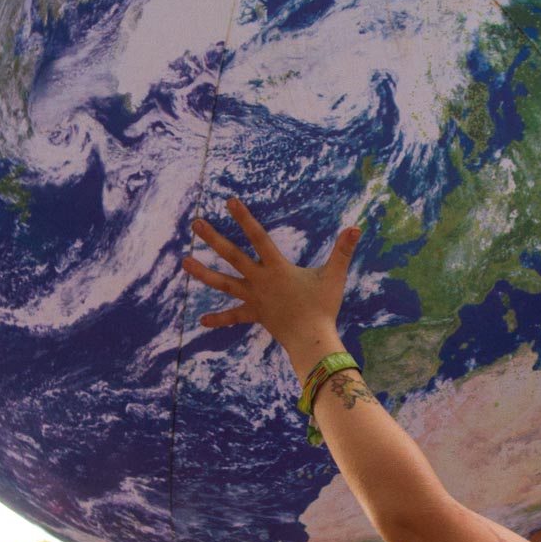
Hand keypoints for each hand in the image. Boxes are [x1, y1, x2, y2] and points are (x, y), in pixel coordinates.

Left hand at [182, 198, 360, 370]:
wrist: (311, 340)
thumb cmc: (323, 308)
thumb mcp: (334, 276)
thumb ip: (343, 250)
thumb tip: (356, 227)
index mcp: (276, 268)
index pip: (258, 237)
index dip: (244, 218)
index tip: (229, 201)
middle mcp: (260, 281)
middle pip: (232, 256)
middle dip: (213, 238)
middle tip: (196, 223)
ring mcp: (254, 298)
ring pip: (223, 284)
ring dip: (203, 273)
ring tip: (183, 262)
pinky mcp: (254, 315)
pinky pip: (233, 316)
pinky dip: (219, 318)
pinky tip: (202, 320)